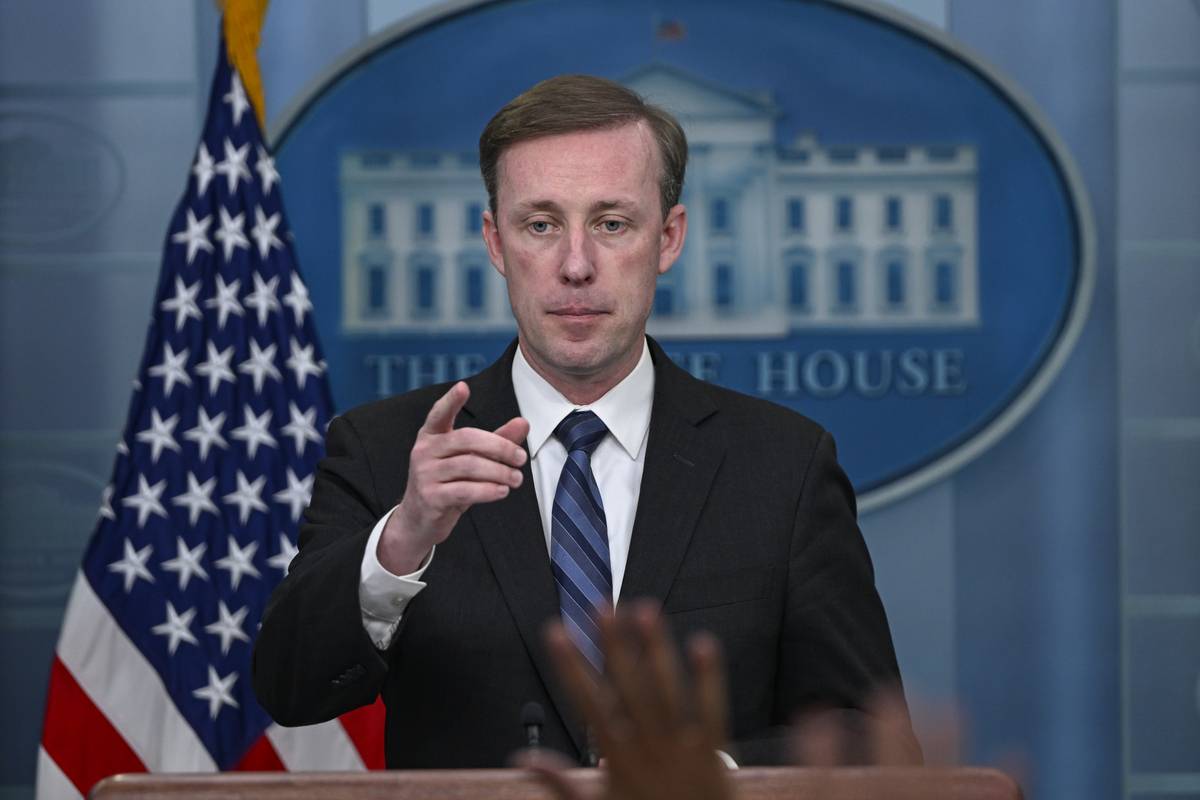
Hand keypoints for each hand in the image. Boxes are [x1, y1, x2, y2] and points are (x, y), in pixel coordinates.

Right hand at [378, 381, 528, 573]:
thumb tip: (523, 423)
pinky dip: (488, 490)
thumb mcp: (470, 460)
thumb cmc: (448, 484)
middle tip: (520, 458)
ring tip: (516, 478)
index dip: (451, 401)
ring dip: (499, 472)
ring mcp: (425, 474)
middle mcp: (424, 451)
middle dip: (500, 447)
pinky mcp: (430, 497)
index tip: (462, 387)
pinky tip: (502, 491)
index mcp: (431, 436)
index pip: (439, 414)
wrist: (420, 520)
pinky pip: (465, 491)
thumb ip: (496, 441)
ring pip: (469, 466)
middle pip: (467, 439)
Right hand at [523, 602, 734, 799]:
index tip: (557, 633)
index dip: (571, 666)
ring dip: (656, 648)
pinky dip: (709, 677)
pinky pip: (713, 709)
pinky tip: (702, 642)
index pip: (587, 703)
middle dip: (614, 644)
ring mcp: (683, 750)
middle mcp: (648, 750)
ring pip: (668, 690)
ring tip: (645, 610)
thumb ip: (559, 782)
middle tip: (603, 606)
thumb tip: (522, 760)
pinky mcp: (714, 753)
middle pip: (629, 687)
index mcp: (617, 761)